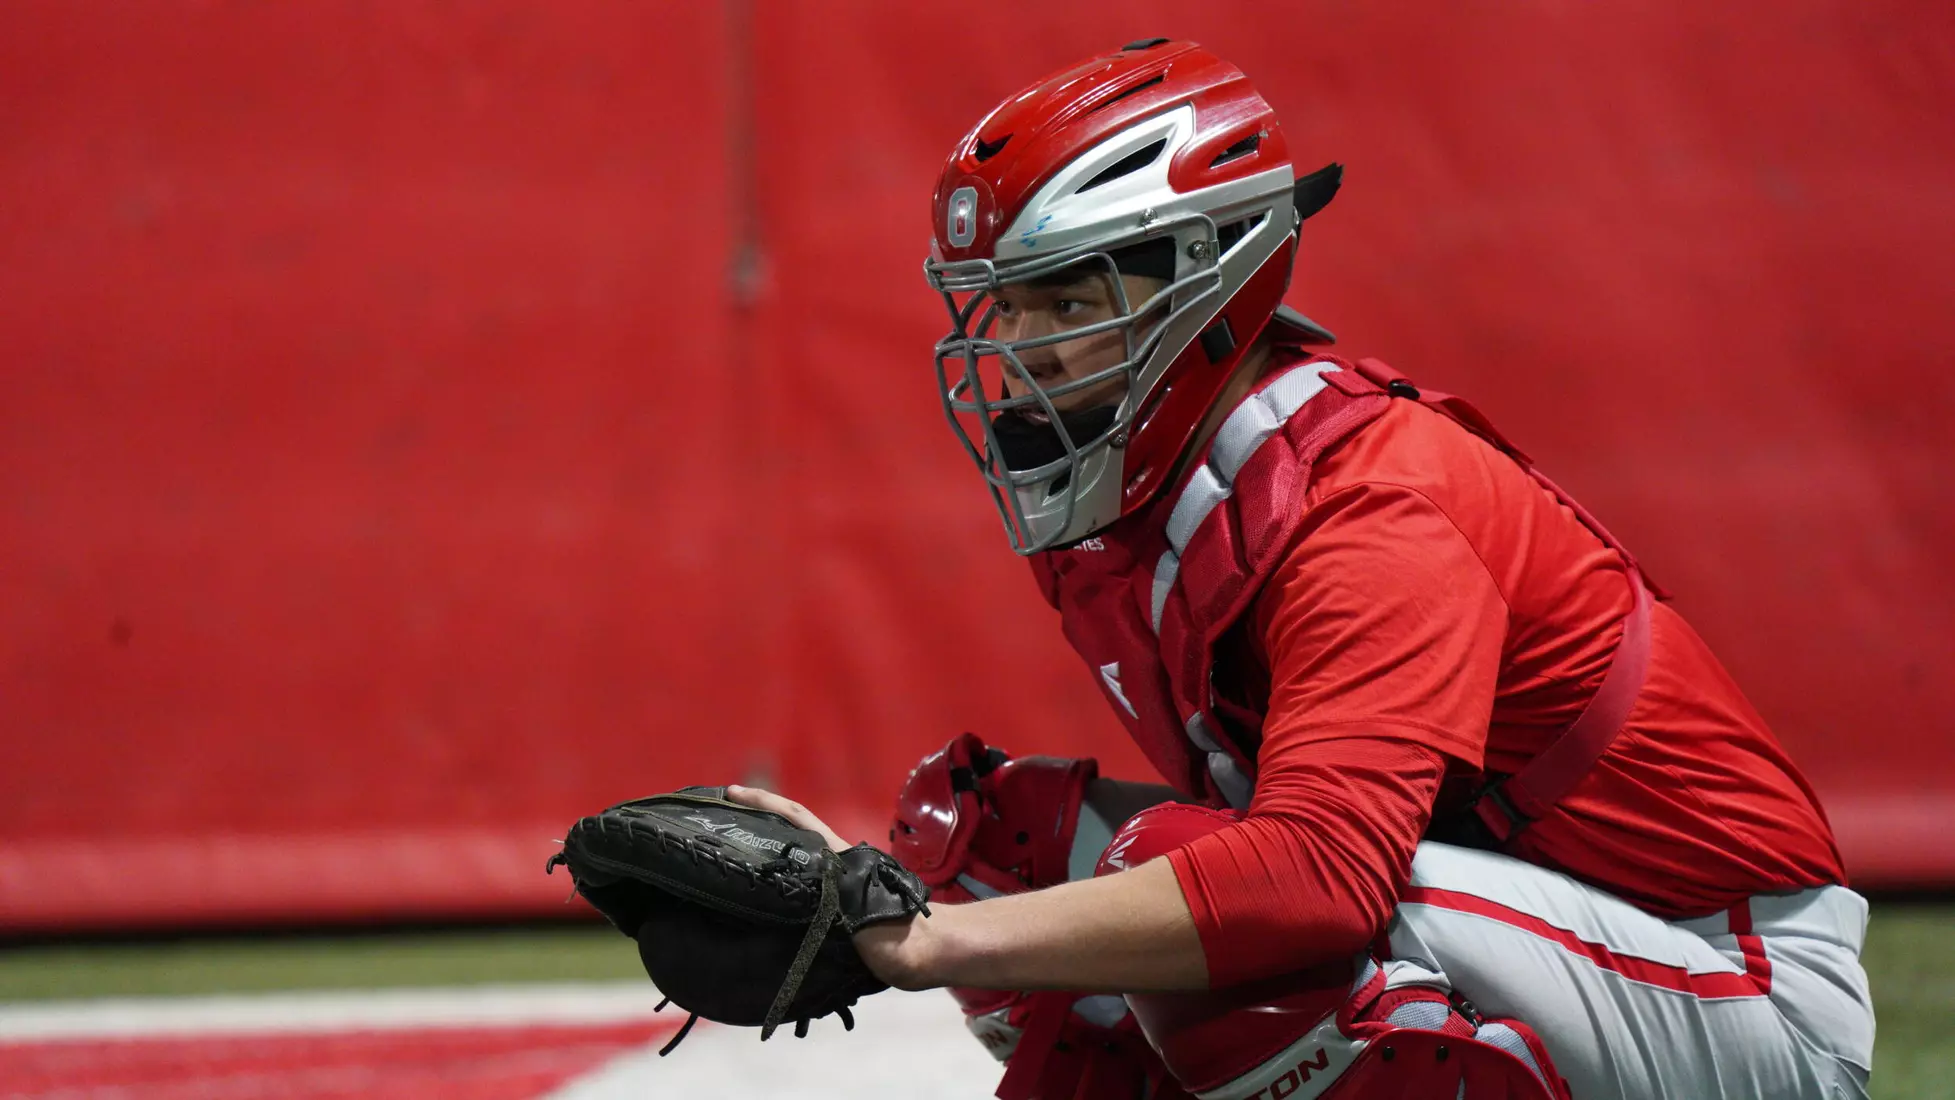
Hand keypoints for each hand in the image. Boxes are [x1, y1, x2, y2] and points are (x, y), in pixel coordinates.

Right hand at [724, 784, 934, 989]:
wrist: (927, 953)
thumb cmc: (902, 935)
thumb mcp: (870, 914)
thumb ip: (848, 901)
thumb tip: (818, 891)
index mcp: (837, 856)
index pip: (797, 817)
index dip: (765, 802)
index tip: (732, 793)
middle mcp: (832, 863)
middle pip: (789, 831)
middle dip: (755, 821)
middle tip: (716, 822)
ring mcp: (834, 882)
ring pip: (791, 857)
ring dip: (763, 850)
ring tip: (727, 857)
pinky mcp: (834, 905)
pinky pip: (796, 886)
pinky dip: (775, 882)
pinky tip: (755, 895)